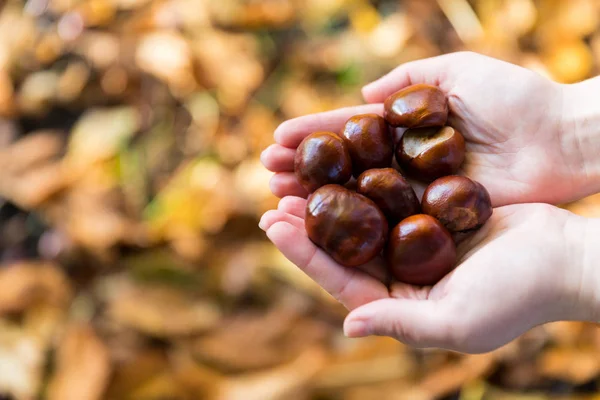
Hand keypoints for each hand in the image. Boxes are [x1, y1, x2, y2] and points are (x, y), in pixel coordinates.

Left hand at [259, 200, 589, 352]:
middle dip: (306, 222)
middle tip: (273, 194)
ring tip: (297, 173)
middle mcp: (400, 276)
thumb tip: (347, 326)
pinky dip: (366, 179)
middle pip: (343, 247)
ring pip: (361, 218)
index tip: (273, 224)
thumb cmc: (519, 296)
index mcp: (398, 305)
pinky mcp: (431, 215)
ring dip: (330, 197)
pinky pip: (390, 194)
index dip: (303, 253)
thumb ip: (401, 324)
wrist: (566, 258)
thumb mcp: (458, 321)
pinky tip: (345, 158)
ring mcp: (414, 244)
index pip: (340, 278)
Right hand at [262, 51, 591, 206]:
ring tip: (278, 201)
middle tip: (266, 176)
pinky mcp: (434, 219)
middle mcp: (405, 162)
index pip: (349, 132)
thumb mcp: (460, 73)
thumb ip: (410, 79)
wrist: (562, 141)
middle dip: (305, 170)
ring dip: (318, 200)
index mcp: (407, 127)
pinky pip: (387, 223)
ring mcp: (417, 192)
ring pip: (358, 198)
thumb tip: (363, 96)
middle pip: (345, 168)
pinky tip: (324, 230)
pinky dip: (355, 227)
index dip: (313, 135)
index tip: (278, 141)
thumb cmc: (517, 101)